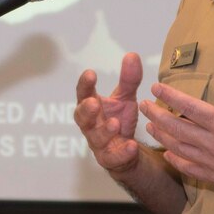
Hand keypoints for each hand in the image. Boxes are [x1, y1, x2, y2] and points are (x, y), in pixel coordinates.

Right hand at [73, 52, 144, 175]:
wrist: (127, 150)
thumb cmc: (119, 119)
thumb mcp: (125, 98)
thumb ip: (128, 79)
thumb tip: (132, 54)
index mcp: (91, 106)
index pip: (83, 94)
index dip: (85, 85)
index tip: (90, 74)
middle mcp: (90, 125)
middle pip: (81, 118)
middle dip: (86, 110)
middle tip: (94, 103)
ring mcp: (98, 143)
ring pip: (96, 138)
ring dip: (104, 131)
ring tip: (116, 123)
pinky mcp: (108, 159)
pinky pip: (112, 158)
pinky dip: (121, 152)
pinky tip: (131, 145)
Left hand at [140, 58, 213, 208]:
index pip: (189, 107)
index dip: (170, 96)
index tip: (156, 88)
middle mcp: (213, 143)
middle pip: (176, 127)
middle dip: (156, 114)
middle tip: (143, 105)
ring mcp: (211, 161)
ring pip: (177, 147)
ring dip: (160, 135)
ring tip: (149, 125)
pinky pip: (187, 167)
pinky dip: (174, 159)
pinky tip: (167, 153)